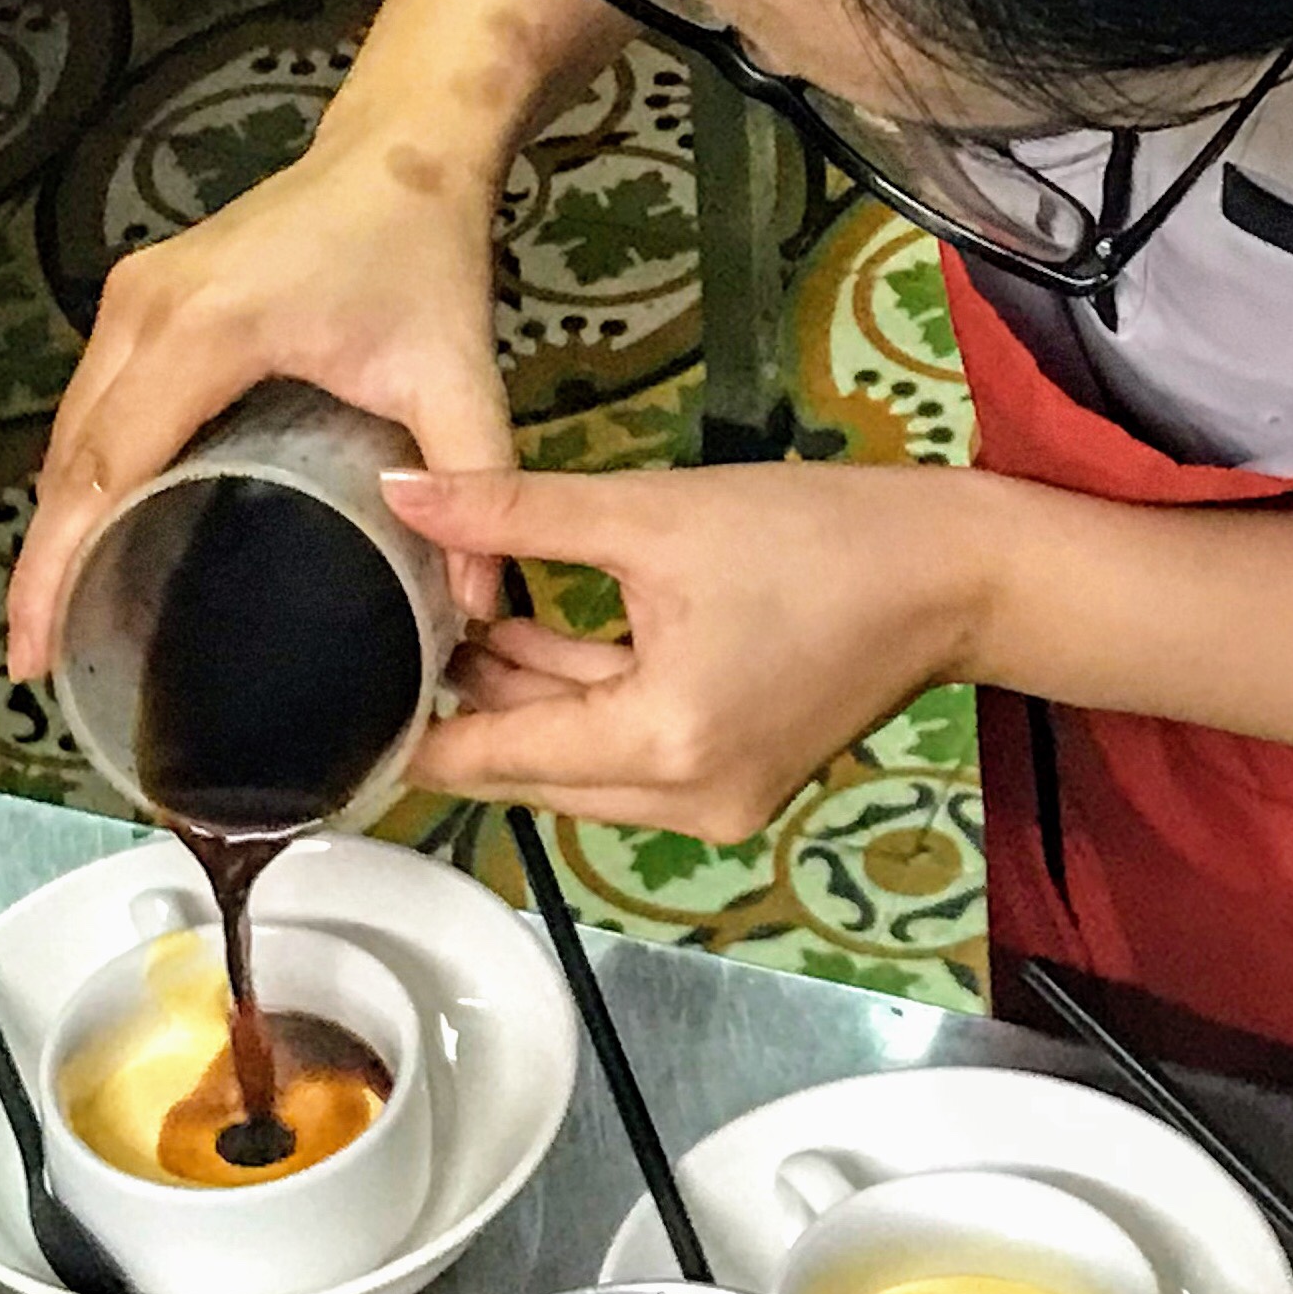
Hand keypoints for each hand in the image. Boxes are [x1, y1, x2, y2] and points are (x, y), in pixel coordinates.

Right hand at [4, 127, 514, 679]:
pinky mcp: (139, 294)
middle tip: (42, 660)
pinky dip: (85, 470)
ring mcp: (131, 296)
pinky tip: (96, 528)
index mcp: (205, 331)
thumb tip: (479, 606)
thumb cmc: (423, 252)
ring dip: (60, 517)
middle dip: (46, 562)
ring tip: (59, 614)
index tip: (39, 654)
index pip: (109, 467)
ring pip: (71, 428)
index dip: (65, 565)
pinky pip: (92, 399)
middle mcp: (144, 310)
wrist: (402, 147)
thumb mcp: (458, 371)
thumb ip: (472, 480)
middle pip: (71, 457)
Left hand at [386, 461, 999, 843]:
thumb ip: (515, 512)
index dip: (412, 732)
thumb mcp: (654, 513)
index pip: (496, 757)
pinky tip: (522, 639)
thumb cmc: (820, 536)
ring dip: (520, 699)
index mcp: (660, 745)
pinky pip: (629, 748)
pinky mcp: (736, 774)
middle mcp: (684, 800)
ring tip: (437, 628)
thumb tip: (401, 493)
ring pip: (579, 759)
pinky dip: (582, 699)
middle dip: (459, 711)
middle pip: (533, 770)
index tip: (337, 707)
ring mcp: (715, 798)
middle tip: (375, 647)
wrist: (956, 569)